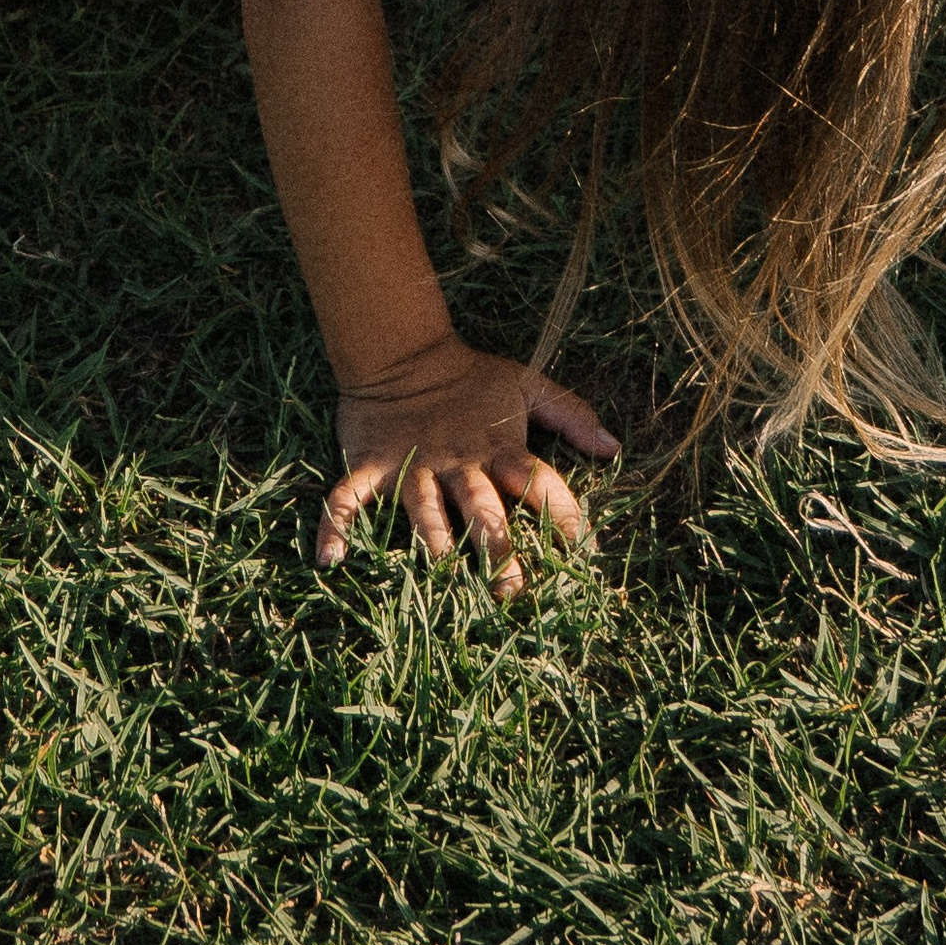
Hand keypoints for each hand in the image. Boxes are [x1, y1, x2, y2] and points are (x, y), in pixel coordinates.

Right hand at [316, 332, 616, 588]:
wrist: (403, 352)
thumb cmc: (471, 378)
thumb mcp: (526, 385)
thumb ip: (570, 414)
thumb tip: (614, 447)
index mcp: (497, 448)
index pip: (537, 480)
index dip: (561, 511)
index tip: (580, 548)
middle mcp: (457, 464)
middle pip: (482, 509)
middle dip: (498, 549)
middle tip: (513, 592)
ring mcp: (410, 467)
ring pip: (423, 509)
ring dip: (431, 541)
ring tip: (441, 577)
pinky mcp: (369, 467)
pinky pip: (346, 498)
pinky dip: (334, 526)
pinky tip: (331, 560)